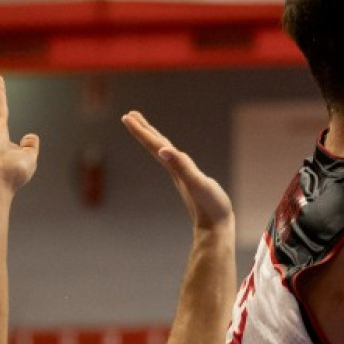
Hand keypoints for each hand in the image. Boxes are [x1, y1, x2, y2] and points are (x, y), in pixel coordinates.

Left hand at [122, 111, 232, 233]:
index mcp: (174, 168)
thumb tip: (163, 150)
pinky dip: (168, 151)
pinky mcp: (189, 181)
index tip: (127, 116)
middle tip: (130, 115)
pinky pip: (174, 160)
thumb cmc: (210, 206)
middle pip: (155, 146)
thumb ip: (181, 166)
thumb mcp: (197, 183)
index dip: (141, 130)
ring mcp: (181, 176)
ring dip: (153, 138)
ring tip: (146, 128)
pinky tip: (170, 152)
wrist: (216, 228)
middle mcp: (174, 170)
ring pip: (163, 152)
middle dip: (143, 130)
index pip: (154, 145)